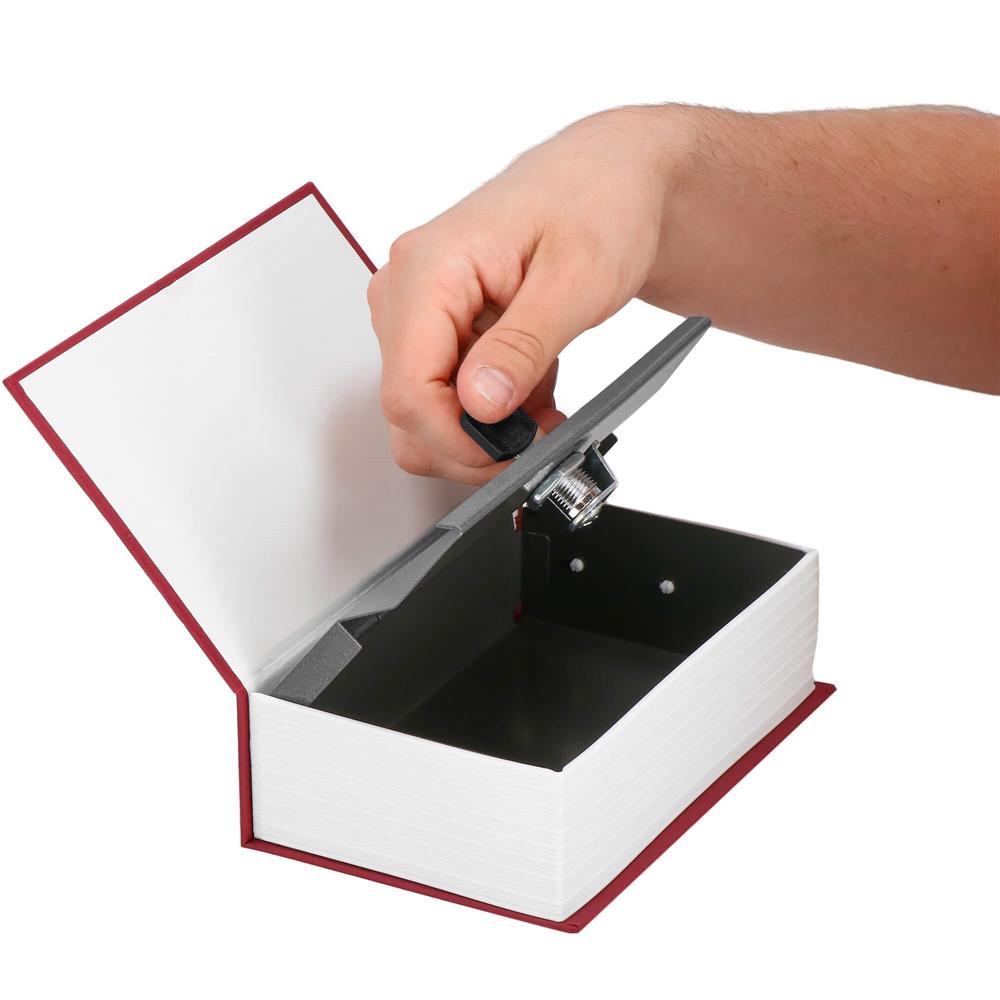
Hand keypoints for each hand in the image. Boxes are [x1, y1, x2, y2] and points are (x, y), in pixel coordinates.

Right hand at [367, 108, 685, 482]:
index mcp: (428, 267)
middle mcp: (408, 290)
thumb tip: (480, 404)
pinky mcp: (439, 331)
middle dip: (472, 444)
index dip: (458, 439)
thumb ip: (523, 346)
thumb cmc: (599, 202)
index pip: (408, 390)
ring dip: (485, 433)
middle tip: (539, 438)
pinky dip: (492, 415)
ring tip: (542, 412)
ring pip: (425, 414)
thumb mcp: (577, 278)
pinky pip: (448, 398)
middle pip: (409, 412)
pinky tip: (533, 393)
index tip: (513, 453)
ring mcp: (420, 313)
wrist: (611, 180)